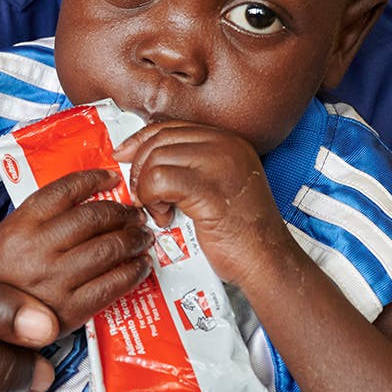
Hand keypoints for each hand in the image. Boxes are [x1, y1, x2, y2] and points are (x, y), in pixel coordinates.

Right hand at [0, 168, 153, 334]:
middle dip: (122, 213)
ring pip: (107, 250)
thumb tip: (90, 199)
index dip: (94, 179)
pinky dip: (133, 272)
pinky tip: (140, 266)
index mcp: (21, 225)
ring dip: (133, 240)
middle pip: (93, 218)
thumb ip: (44, 215)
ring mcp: (55, 281)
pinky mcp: (70, 310)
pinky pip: (112, 285)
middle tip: (135, 213)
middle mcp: (38, 249)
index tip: (111, 178)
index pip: (66, 190)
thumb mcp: (9, 232)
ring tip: (142, 236)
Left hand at [117, 121, 293, 287]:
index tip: (124, 156)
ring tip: (160, 210)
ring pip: (156, 158)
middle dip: (140, 167)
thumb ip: (189, 166)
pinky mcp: (210, 189)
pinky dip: (153, 200)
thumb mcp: (216, 186)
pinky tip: (166, 217)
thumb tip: (141, 156)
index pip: (170, 127)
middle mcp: (226, 146)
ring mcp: (220, 165)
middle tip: (141, 195)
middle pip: (160, 139)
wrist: (267, 263)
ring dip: (147, 188)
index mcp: (228, 141)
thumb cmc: (240, 234)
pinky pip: (160, 180)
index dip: (141, 141)